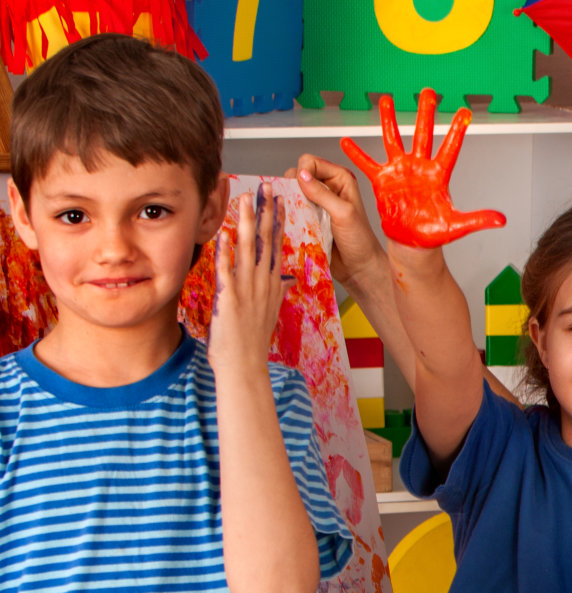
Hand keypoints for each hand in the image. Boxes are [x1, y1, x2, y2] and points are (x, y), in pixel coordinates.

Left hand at [209, 184, 287, 371]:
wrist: (245, 367)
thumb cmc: (252, 344)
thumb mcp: (270, 313)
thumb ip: (276, 292)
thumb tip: (286, 281)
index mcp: (271, 285)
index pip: (276, 245)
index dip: (276, 221)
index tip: (278, 201)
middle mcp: (262, 283)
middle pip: (266, 241)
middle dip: (266, 212)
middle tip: (266, 188)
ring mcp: (247, 290)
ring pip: (248, 249)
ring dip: (247, 223)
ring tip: (245, 201)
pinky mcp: (229, 299)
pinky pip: (227, 271)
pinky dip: (226, 252)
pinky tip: (225, 235)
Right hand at [287, 155, 386, 292]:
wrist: (359, 266)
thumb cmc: (360, 240)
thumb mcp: (343, 213)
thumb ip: (322, 194)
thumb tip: (301, 176)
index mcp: (340, 179)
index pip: (310, 162)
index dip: (302, 172)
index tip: (301, 188)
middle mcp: (328, 188)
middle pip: (297, 175)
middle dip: (293, 187)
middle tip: (300, 205)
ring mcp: (317, 203)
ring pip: (292, 192)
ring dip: (290, 202)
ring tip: (299, 216)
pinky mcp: (309, 217)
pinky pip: (291, 209)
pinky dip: (289, 214)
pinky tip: (295, 223)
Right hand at [341, 88, 503, 247]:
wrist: (412, 243)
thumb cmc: (434, 233)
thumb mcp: (457, 226)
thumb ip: (478, 219)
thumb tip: (501, 220)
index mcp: (438, 175)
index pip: (450, 148)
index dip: (456, 130)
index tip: (465, 111)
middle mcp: (419, 168)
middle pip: (422, 134)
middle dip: (424, 113)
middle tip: (428, 92)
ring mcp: (400, 172)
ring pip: (393, 140)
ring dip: (389, 120)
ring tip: (386, 99)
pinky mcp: (382, 181)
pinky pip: (367, 164)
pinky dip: (357, 154)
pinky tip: (346, 141)